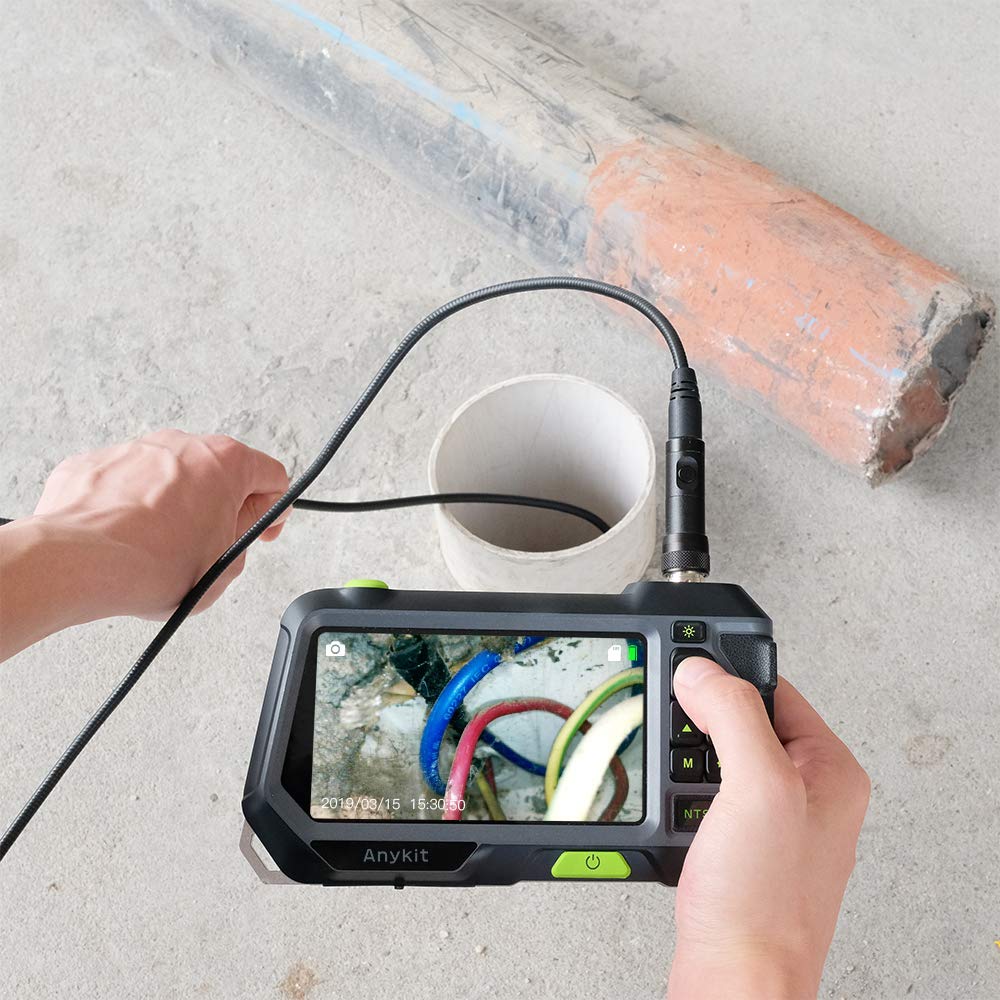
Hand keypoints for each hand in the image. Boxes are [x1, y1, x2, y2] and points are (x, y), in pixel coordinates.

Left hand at [1, 431, 289, 660]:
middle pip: (218, 472)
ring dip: (174, 505)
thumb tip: (240, 522)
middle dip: (219, 506)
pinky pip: (126, 483)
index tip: (258, 530)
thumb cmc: (151, 564)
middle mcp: (182, 444)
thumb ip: (246, 531)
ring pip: (170, 476)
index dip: (272, 509)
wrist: (77, 562)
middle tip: (208, 545)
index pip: (271, 476)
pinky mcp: (96, 463)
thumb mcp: (226, 563)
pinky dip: (131, 507)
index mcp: (226, 462)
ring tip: (159, 548)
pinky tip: (125, 540)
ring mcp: (136, 449)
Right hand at [667, 657, 869, 999]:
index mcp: (831, 770)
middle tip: (679, 739)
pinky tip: (677, 816)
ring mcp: (772, 822)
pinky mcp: (740, 846)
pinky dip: (680, 797)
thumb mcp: (756, 788)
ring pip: (715, 758)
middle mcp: (807, 793)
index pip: (775, 688)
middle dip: (700, 727)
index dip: (729, 676)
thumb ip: (733, 715)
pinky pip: (702, 796)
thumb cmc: (763, 906)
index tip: (688, 671)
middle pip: (741, 721)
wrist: (734, 983)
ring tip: (680, 789)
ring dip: (685, 764)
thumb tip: (702, 670)